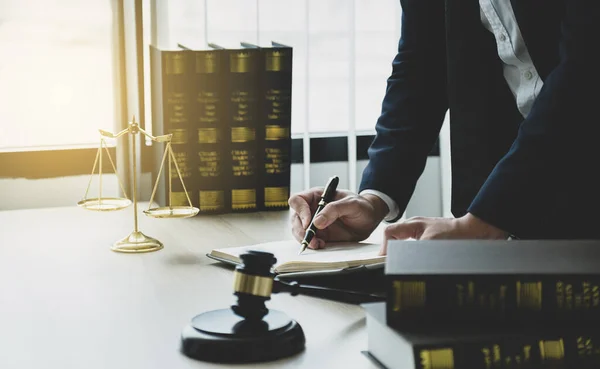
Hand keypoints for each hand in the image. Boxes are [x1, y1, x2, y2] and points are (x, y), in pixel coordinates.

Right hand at [288, 188, 388, 249]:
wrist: (370, 220)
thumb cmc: (362, 206)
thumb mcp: (352, 204)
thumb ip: (335, 209)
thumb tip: (317, 222)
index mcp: (317, 196)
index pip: (298, 200)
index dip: (300, 211)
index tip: (309, 222)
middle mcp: (312, 209)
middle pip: (295, 218)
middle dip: (301, 230)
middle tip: (312, 239)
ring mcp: (314, 223)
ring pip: (298, 230)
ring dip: (305, 239)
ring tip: (318, 244)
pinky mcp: (319, 235)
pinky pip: (308, 240)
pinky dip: (311, 244)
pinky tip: (321, 245)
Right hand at [379, 213, 508, 254]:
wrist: (478, 232)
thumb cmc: (458, 233)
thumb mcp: (429, 244)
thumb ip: (411, 251)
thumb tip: (400, 261)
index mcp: (413, 225)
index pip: (388, 233)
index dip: (384, 248)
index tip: (384, 260)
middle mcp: (417, 227)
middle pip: (394, 238)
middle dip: (392, 252)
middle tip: (391, 264)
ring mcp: (425, 233)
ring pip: (406, 243)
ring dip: (404, 254)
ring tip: (403, 264)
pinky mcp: (434, 240)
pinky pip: (417, 248)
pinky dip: (415, 256)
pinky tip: (420, 263)